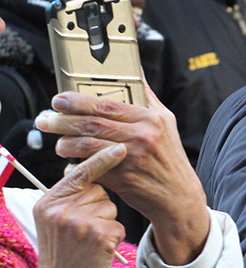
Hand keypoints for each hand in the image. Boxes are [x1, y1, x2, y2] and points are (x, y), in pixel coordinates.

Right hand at [15, 144, 126, 267]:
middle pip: (99, 190)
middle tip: (84, 228)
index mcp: (50, 201)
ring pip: (111, 206)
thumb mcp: (54, 218)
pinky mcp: (99, 235)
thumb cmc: (62, 249)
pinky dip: (114, 236)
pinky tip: (99, 248)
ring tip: (89, 239)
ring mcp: (81, 223)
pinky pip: (119, 224)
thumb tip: (91, 164)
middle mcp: (62, 210)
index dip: (102, 158)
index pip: (81, 171)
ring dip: (107, 221)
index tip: (121, 146)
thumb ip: (68, 194)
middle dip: (99, 205)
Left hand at [35, 82, 209, 265]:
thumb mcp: (166, 122)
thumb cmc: (169, 155)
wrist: (178, 195)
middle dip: (62, 121)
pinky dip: (75, 168)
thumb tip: (136, 72)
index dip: (78, 101)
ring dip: (65, 144)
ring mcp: (132, 158)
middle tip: (45, 119)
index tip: (59, 100)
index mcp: (151, 119)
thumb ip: (148, 97)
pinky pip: (90, 170)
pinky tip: (69, 165)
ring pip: (87, 146)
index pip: (108, 105)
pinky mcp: (123, 180)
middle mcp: (142, 136)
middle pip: (92, 123)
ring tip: (57, 143)